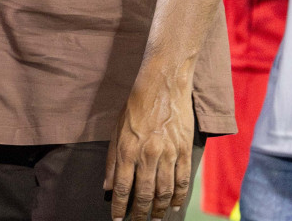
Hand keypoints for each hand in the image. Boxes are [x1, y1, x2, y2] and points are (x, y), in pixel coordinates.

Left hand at [104, 65, 195, 220]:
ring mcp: (167, 154)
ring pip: (165, 191)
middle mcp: (147, 155)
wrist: (162, 85)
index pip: (122, 188)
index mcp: (127, 149)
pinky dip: (180, 197)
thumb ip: (112, 160)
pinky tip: (176, 206)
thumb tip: (108, 186)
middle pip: (144, 194)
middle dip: (140, 213)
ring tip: (156, 218)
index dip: (120, 208)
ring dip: (160, 209)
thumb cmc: (136, 105)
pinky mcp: (183, 150)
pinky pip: (182, 180)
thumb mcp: (116, 129)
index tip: (118, 220)